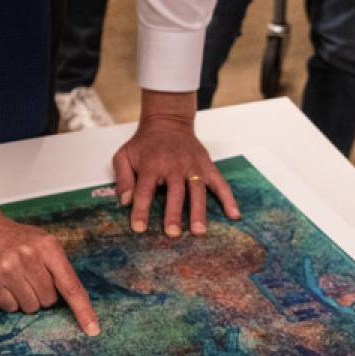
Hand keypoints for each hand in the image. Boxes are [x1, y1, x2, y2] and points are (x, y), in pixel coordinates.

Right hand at [0, 210, 100, 334]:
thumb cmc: (14, 237)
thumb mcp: (41, 241)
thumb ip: (57, 267)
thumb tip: (70, 302)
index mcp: (48, 246)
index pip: (71, 285)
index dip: (83, 310)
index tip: (93, 330)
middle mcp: (29, 256)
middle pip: (49, 300)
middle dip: (42, 294)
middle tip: (29, 277)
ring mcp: (9, 268)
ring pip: (30, 307)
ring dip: (25, 299)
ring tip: (14, 279)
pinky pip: (9, 308)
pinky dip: (8, 301)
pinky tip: (2, 283)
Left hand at [112, 116, 239, 237]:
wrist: (167, 122)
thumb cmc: (144, 144)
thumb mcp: (124, 155)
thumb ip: (122, 178)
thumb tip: (125, 201)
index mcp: (151, 164)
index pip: (144, 190)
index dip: (141, 209)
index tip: (139, 228)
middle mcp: (174, 165)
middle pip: (175, 192)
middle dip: (173, 213)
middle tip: (172, 233)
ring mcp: (193, 166)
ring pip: (197, 190)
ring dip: (199, 211)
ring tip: (199, 231)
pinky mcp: (207, 166)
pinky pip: (220, 183)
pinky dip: (228, 198)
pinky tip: (233, 214)